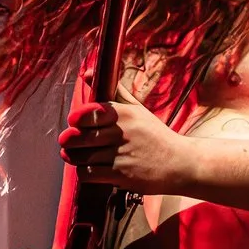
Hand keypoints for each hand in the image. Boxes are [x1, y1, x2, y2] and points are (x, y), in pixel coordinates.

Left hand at [60, 100, 197, 193]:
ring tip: (74, 155)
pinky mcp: (122, 175)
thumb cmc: (155, 135)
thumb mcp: (138, 109)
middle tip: (67, 141)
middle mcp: (122, 132)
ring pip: (81, 156)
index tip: (75, 122)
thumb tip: (85, 73)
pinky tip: (89, 169)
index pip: (88, 113)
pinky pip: (89, 173)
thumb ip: (112, 91)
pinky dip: (84, 172)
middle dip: (69, 140)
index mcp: (125, 113)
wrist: (181, 164)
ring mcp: (122, 154)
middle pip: (80, 136)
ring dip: (73, 157)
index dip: (76, 119)